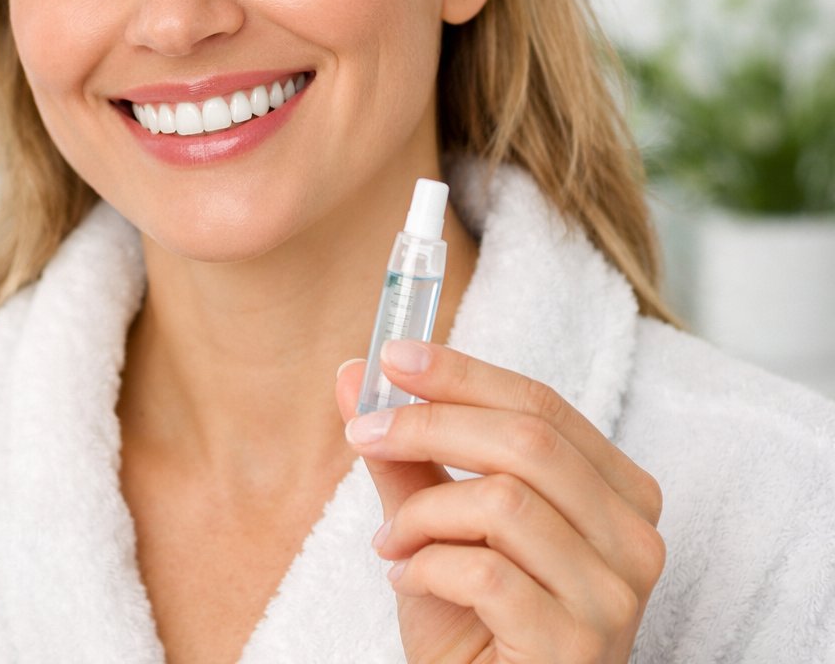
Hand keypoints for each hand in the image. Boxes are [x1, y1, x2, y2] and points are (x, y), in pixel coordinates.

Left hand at [334, 341, 664, 662]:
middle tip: (362, 435)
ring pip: (504, 502)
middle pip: (528, 442)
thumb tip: (356, 375)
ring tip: (392, 542)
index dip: (463, 374)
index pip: (541, 405)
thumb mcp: (436, 527)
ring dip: (421, 514)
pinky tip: (408, 580)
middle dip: (428, 426)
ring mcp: (614, 596)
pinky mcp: (576, 644)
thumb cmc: (474, 623)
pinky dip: (427, 567)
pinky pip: (486, 572)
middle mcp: (634, 540)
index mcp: (616, 494)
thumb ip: (407, 455)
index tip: (391, 356)